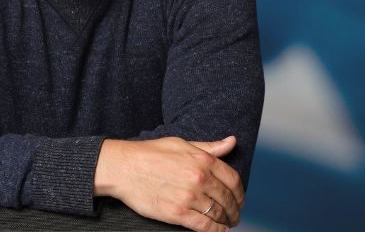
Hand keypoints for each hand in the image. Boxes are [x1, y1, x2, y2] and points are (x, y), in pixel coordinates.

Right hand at [94, 136, 243, 230]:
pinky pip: (204, 226)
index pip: (233, 179)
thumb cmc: (150, 153)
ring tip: (228, 223)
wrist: (124, 168)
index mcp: (202, 160)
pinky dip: (216, 230)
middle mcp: (199, 178)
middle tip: (236, 214)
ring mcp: (189, 197)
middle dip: (235, 209)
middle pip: (228, 198)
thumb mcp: (182, 143)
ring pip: (218, 213)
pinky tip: (219, 230)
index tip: (239, 198)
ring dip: (227, 220)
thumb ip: (209, 146)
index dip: (240, 192)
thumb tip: (231, 142)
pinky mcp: (177, 213)